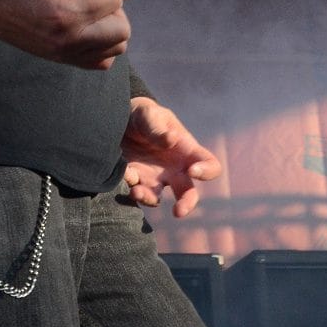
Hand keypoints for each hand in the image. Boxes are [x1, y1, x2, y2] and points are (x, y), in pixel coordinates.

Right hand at [0, 0, 135, 70]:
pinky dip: (102, 46)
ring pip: (117, 47)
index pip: (114, 0)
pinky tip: (86, 30)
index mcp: (68, 12)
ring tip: (86, 15)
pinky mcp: (64, 61)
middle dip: (112, 10)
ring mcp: (67, 54)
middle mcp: (70, 39)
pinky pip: (102, 62)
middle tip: (88, 0)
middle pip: (123, 29)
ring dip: (109, 28)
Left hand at [121, 97, 220, 218]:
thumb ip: (158, 127)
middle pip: (188, 193)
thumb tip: (171, 140)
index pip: (209, 165)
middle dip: (186, 205)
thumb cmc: (143, 115)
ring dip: (148, 198)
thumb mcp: (149, 114)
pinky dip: (129, 187)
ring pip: (156, 198)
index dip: (207, 172)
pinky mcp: (134, 181)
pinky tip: (124, 173)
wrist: (117, 119)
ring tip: (136, 191)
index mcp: (186, 151)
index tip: (192, 171)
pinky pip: (134, 192)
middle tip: (178, 212)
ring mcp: (153, 178)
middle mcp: (173, 169)